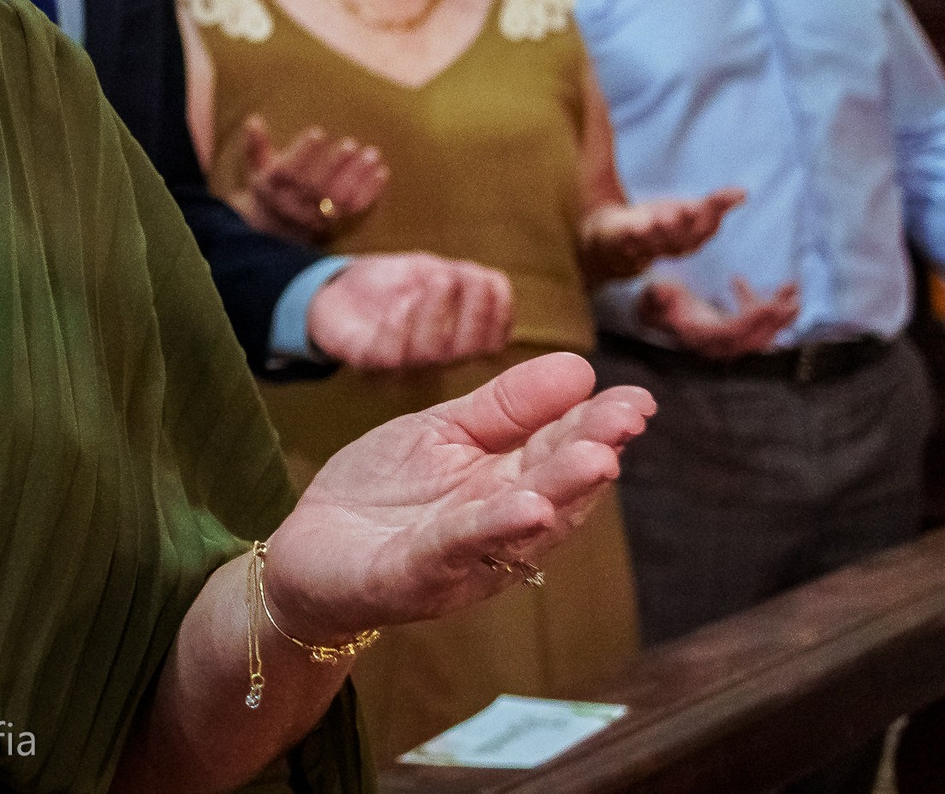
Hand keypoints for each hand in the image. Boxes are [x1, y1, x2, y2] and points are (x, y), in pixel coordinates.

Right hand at [238, 115, 389, 244]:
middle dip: (335, 165)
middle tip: (351, 143)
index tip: (317, 132)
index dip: (303, 152)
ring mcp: (316, 217)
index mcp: (274, 188)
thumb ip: (256, 146)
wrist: (276, 228)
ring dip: (357, 177)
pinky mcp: (335, 224)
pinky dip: (369, 193)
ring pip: (338, 199)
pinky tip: (381, 172)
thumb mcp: (257, 168)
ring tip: (372, 154)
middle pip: (316, 188)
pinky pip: (354, 210)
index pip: (288, 171)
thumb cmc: (270, 187)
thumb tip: (253, 120)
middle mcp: (294, 205)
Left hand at [262, 353, 652, 642]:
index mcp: (507, 484)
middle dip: (593, 452)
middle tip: (629, 419)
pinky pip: (457, 548)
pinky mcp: (414, 575)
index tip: (638, 400)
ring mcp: (461, 556)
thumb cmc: (382, 492)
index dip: (598, 426)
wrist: (306, 553)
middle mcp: (498, 527)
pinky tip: (529, 507)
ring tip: (599, 460)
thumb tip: (579, 368)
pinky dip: (495, 528)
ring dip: (560, 492)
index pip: (559, 450)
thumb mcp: (442, 431)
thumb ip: (505, 406)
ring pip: (519, 523)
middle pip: (553, 487)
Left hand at [305, 253, 513, 370]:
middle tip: (465, 279)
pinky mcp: (366, 359)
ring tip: (438, 280)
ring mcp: (401, 362)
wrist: (333, 290)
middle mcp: (435, 358)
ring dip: (438, 313)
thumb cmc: (391, 284)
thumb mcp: (434, 271)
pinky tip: (402, 304)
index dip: (500, 314)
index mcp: (457, 339)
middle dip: (475, 314)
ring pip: (431, 352)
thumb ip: (465, 277)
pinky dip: (399, 328)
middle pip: (468, 351)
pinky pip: (388, 354)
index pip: (492, 341)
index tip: (491, 282)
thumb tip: (495, 282)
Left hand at [580, 188, 744, 282]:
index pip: (707, 227)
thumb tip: (745, 192)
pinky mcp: (625, 246)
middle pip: (683, 237)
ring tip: (662, 217)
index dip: (711, 214)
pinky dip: (633, 237)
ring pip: (657, 243)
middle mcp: (674, 247)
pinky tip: (635, 227)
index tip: (715, 200)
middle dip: (685, 224)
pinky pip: (630, 244)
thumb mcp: (692, 210)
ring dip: (660, 231)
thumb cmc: (666, 223)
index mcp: (694, 238)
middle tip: (687, 209)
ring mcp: (649, 248)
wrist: (621, 240)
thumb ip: (717, 203)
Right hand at [634, 274, 798, 358]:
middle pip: (754, 337)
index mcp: (701, 336)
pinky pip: (765, 329)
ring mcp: (732, 344)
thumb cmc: (660, 301)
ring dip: (782, 313)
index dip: (751, 320)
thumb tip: (660, 292)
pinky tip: (783, 291)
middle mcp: (719, 346)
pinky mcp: (741, 337)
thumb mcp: (654, 294)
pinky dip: (777, 313)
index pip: (731, 332)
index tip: (770, 304)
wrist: (663, 313)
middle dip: (775, 317)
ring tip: (792, 286)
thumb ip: (656, 294)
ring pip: (764, 334)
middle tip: (790, 293)